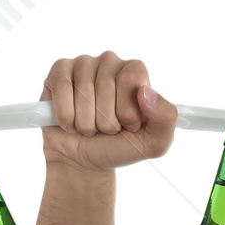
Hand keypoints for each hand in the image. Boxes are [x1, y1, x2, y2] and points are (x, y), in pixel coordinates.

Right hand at [41, 51, 176, 169]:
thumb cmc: (119, 147)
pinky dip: (66, 116)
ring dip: (86, 123)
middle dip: (106, 121)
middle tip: (106, 129)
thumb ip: (166, 119)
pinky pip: (62, 88)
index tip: (128, 125)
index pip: (132, 79)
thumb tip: (146, 92)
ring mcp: (84, 64)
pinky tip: (69, 122)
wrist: (84, 161)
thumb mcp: (154, 142)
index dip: (128, 110)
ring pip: (84, 91)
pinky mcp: (59, 72)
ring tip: (89, 127)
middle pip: (107, 86)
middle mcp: (110, 62)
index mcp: (135, 73)